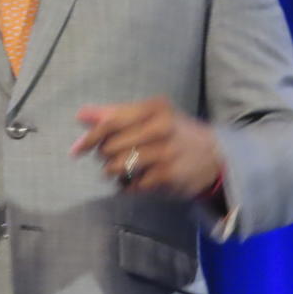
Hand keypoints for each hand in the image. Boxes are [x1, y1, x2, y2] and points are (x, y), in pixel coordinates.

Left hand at [70, 96, 222, 198]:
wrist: (216, 157)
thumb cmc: (175, 132)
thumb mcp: (151, 116)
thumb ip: (116, 114)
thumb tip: (81, 115)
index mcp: (154, 108)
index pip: (111, 122)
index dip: (90, 137)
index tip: (76, 150)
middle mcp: (160, 127)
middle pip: (111, 146)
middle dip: (105, 156)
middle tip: (112, 157)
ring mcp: (165, 153)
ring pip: (118, 166)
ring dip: (113, 172)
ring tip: (122, 169)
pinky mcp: (167, 176)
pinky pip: (132, 185)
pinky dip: (128, 186)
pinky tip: (136, 181)